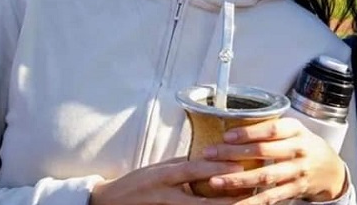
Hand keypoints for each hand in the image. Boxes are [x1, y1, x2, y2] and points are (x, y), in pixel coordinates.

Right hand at [89, 157, 242, 204]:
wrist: (108, 202)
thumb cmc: (137, 182)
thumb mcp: (158, 167)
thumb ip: (182, 164)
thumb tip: (209, 157)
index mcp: (163, 174)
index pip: (193, 169)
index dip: (216, 167)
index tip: (239, 164)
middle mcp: (164, 194)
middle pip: (198, 199)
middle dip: (224, 197)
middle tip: (248, 191)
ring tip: (241, 204)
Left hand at [203, 118, 346, 203]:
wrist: (331, 169)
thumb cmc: (305, 145)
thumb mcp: (294, 129)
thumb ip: (270, 127)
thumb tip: (232, 124)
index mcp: (296, 130)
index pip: (271, 130)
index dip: (248, 132)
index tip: (226, 135)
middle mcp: (298, 150)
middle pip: (263, 152)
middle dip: (233, 154)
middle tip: (210, 154)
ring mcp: (297, 172)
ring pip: (264, 177)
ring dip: (238, 180)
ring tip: (215, 181)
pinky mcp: (294, 190)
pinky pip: (270, 198)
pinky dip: (251, 202)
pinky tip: (233, 203)